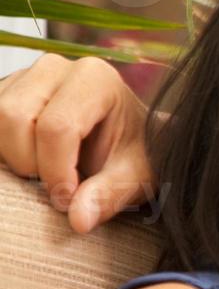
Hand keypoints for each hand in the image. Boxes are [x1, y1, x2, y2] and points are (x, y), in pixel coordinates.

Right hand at [0, 53, 154, 232]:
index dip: (55, 171)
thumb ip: (110, 194)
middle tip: (56, 184)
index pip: (56, 127)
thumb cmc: (134, 153)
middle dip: (30, 162)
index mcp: (95, 78)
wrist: (125, 138)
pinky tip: (29, 161)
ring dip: (12, 157)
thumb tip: (78, 220)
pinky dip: (3, 150)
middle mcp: (55, 68)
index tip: (67, 198)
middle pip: (15, 117)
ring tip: (44, 171)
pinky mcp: (5, 91)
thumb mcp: (136, 176)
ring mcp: (25, 76)